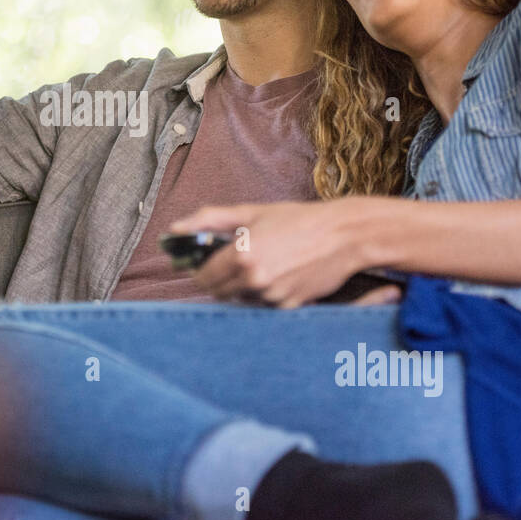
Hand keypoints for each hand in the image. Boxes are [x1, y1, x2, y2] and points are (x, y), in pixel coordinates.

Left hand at [168, 199, 396, 307]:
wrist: (345, 235)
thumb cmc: (298, 219)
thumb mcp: (252, 212)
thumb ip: (209, 219)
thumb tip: (175, 228)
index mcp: (240, 255)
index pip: (202, 277)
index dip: (199, 270)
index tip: (202, 263)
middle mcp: (254, 280)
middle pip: (218, 293)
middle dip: (219, 280)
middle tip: (232, 262)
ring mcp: (271, 297)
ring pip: (241, 299)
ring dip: (242, 287)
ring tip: (262, 264)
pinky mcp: (288, 307)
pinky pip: (264, 305)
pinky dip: (264, 294)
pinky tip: (279, 274)